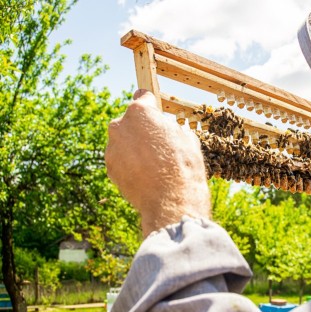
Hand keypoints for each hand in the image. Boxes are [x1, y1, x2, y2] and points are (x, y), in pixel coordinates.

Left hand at [105, 89, 210, 236]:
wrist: (171, 199)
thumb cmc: (183, 164)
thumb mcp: (186, 136)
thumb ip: (169, 126)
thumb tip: (164, 127)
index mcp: (140, 112)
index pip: (143, 97)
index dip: (152, 105)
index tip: (154, 110)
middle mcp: (119, 126)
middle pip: (131, 122)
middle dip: (142, 130)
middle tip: (159, 145)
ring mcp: (112, 148)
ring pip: (125, 142)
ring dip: (135, 148)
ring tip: (154, 165)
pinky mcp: (110, 168)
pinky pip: (121, 160)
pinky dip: (130, 165)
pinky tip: (146, 175)